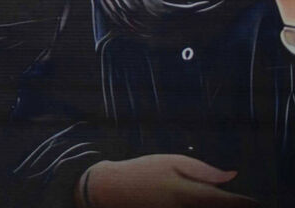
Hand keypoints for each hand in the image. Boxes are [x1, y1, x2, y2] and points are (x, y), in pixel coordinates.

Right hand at [80, 155, 258, 207]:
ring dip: (213, 207)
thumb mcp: (172, 162)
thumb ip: (204, 171)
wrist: (110, 190)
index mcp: (189, 194)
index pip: (227, 202)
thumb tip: (232, 176)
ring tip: (212, 201)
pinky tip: (196, 204)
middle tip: (239, 202)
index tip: (255, 201)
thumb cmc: (143, 172)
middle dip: (228, 206)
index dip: (244, 202)